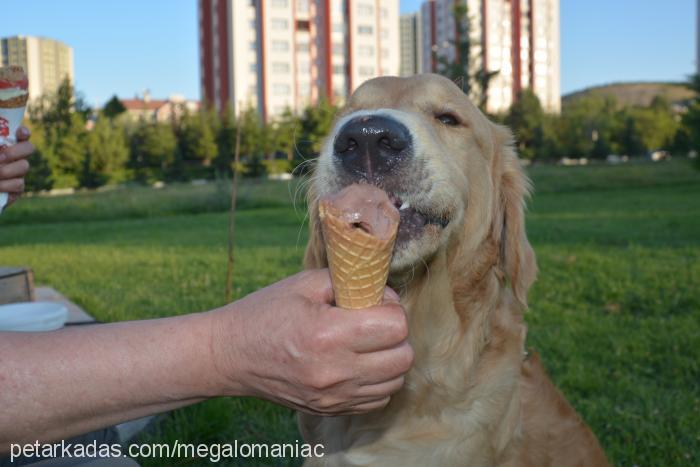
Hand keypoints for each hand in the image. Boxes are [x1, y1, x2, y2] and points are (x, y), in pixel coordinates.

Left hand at [0, 127, 33, 206]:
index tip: (20, 133)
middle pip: (28, 148)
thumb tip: (0, 144)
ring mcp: (18, 172)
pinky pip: (18, 184)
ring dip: (6, 170)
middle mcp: (15, 156)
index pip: (22, 134)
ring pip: (24, 166)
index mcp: (6, 143)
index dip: (23, 132)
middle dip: (14, 152)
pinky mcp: (17, 188)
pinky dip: (4, 185)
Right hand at [209, 269, 413, 414]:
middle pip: (403, 357)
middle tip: (374, 322)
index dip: (392, 308)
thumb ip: (350, 282)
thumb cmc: (265, 313)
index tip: (375, 302)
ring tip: (366, 343)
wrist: (229, 355)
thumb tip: (384, 293)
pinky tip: (358, 363)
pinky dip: (377, 380)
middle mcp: (334, 372)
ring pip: (395, 381)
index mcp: (328, 334)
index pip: (396, 326)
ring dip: (389, 359)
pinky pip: (379, 399)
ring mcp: (333, 397)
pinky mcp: (330, 410)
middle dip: (396, 334)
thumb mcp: (305, 284)